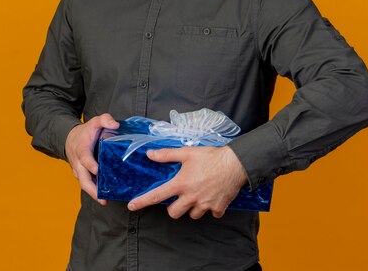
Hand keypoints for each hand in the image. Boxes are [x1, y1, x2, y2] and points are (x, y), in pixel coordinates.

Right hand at [65, 113, 118, 204]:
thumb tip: (115, 125)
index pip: (85, 159)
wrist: (70, 139)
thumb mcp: (95, 122)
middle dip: (91, 189)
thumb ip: (105, 119)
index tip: (97, 170)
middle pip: (83, 178)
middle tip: (101, 197)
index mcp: (82, 150)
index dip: (90, 165)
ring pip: (84, 184)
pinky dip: (94, 191)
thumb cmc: (86, 131)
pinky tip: (104, 197)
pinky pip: (87, 184)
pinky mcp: (82, 175)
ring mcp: (80, 171)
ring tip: (104, 201)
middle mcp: (79, 163)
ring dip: (93, 193)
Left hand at [127, 145, 246, 218]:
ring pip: (192, 215)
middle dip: (174, 207)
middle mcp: (191, 197)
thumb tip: (150, 154)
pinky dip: (210, 208)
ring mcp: (205, 204)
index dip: (142, 201)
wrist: (236, 163)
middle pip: (174, 213)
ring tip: (198, 194)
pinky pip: (211, 213)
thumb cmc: (210, 156)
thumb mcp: (187, 153)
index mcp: (181, 184)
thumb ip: (167, 155)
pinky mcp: (218, 208)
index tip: (131, 206)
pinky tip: (212, 196)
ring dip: (192, 207)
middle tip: (180, 197)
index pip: (156, 195)